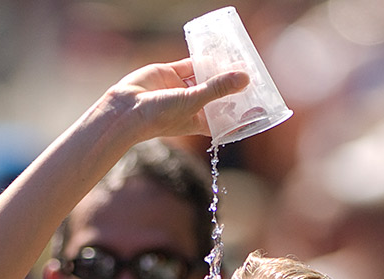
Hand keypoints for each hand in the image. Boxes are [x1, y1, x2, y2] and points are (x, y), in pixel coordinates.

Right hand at [110, 58, 249, 140]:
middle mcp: (192, 106)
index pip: (224, 118)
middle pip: (217, 94)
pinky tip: (215, 51)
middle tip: (250, 74)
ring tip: (236, 59)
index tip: (256, 103)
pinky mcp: (171, 74)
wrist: (127, 108)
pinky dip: (201, 58)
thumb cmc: (160, 116)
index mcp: (199, 122)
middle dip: (231, 85)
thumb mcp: (194, 102)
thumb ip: (218, 88)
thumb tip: (244, 78)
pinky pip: (190, 64)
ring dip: (217, 69)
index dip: (238, 110)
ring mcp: (181, 89)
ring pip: (204, 77)